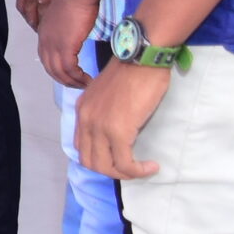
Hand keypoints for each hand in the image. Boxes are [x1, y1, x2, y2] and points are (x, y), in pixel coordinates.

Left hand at [37, 0, 95, 89]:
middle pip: (50, 68)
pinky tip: (88, 79)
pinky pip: (70, 69)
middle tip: (78, 85)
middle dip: (64, 79)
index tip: (69, 75)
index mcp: (43, 34)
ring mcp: (53, 44)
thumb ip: (66, 30)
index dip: (56, 69)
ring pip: (60, 72)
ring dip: (73, 81)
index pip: (46, 58)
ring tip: (85, 84)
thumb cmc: (76, 1)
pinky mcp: (65, 47)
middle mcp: (44, 41)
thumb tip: (74, 37)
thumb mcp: (66, 19)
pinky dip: (78, 77)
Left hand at [76, 58, 170, 178]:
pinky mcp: (118, 131)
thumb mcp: (107, 93)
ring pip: (105, 167)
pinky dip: (137, 170)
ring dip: (125, 174)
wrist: (140, 59)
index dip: (99, 158)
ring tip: (142, 169)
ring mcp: (100, 127)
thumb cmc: (131, 73)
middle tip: (132, 168)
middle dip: (111, 171)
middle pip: (90, 161)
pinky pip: (124, 163)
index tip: (119, 158)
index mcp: (82, 110)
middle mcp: (85, 120)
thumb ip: (104, 111)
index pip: (81, 146)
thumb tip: (115, 130)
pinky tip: (151, 166)